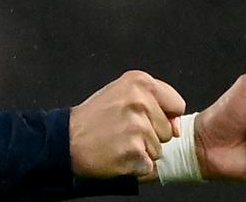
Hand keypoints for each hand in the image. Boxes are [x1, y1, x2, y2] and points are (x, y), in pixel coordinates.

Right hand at [69, 70, 185, 177]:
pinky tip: (118, 154)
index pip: (177, 104)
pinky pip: (149, 165)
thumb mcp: (123, 93)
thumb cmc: (94, 117)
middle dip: (151, 135)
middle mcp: (140, 101)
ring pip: (159, 150)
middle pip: (169, 131)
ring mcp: (137, 127)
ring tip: (119, 141)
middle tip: (124, 130)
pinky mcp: (133, 151)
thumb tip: (178, 127)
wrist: (67, 139)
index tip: (145, 118)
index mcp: (140, 81)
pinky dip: (135, 165)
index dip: (165, 116)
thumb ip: (155, 102)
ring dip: (142, 151)